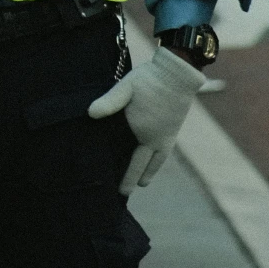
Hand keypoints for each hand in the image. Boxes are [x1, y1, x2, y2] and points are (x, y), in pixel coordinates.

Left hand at [87, 43, 206, 191]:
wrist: (178, 74)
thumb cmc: (149, 80)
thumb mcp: (125, 88)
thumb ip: (109, 102)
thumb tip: (90, 114)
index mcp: (144, 133)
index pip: (132, 161)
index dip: (125, 175)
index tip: (117, 189)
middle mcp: (157, 139)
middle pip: (144, 165)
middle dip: (133, 179)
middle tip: (125, 193)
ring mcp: (167, 136)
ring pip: (157, 161)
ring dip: (149, 172)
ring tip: (143, 182)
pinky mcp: (173, 130)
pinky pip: (164, 152)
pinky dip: (157, 160)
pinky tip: (152, 158)